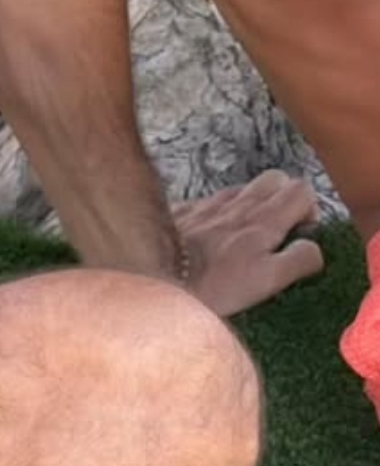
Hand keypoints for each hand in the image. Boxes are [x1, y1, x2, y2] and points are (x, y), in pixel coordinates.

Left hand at [172, 170, 323, 316]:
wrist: (152, 273)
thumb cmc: (212, 284)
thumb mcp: (266, 281)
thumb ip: (298, 259)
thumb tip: (313, 248)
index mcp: (263, 221)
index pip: (301, 190)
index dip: (309, 211)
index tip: (301, 235)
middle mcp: (238, 204)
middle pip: (276, 180)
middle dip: (285, 200)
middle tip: (280, 232)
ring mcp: (210, 204)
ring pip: (245, 189)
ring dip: (254, 206)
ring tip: (248, 238)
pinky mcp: (185, 210)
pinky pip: (213, 201)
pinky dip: (222, 213)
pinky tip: (214, 238)